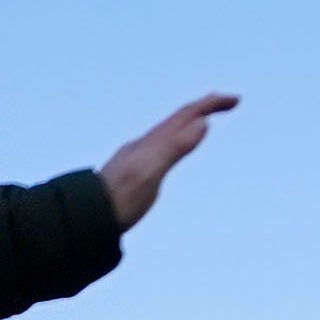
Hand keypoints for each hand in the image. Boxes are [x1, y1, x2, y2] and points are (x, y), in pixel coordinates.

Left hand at [101, 93, 237, 229]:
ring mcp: (136, 158)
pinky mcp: (131, 173)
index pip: (186, 114)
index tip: (235, 100)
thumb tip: (203, 123)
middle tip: (229, 103)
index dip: (211, 104)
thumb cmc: (118, 200)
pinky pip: (158, 147)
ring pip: (166, 131)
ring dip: (188, 122)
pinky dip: (174, 140)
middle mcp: (143, 145)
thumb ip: (174, 148)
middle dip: (204, 108)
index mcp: (152, 143)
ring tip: (203, 120)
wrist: (83, 219)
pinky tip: (167, 151)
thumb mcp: (150, 174)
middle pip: (177, 118)